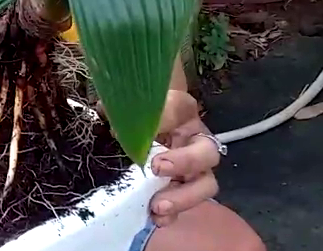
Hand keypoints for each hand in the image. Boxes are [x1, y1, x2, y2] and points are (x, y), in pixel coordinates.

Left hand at [95, 90, 221, 226]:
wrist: (129, 123)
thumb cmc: (130, 109)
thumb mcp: (123, 104)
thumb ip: (121, 111)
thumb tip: (116, 130)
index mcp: (179, 108)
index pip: (178, 107)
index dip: (163, 118)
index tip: (140, 129)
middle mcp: (193, 138)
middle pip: (206, 151)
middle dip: (186, 161)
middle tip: (158, 168)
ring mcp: (192, 166)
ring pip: (205, 183)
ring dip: (183, 196)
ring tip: (157, 206)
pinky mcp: (182, 188)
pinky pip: (187, 204)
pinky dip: (173, 213)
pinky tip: (156, 218)